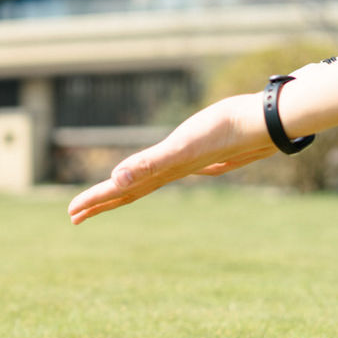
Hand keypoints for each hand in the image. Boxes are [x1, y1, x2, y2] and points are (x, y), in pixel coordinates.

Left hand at [67, 92, 274, 224]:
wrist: (266, 122)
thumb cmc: (222, 132)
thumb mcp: (179, 149)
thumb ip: (146, 165)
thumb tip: (115, 181)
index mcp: (163, 173)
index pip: (120, 191)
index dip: (95, 201)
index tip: (71, 214)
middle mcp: (172, 171)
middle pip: (129, 191)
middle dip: (102, 202)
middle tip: (75, 215)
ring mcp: (187, 163)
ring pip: (147, 180)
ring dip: (125, 188)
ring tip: (111, 193)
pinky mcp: (200, 149)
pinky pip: (168, 165)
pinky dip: (154, 171)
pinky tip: (159, 172)